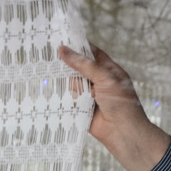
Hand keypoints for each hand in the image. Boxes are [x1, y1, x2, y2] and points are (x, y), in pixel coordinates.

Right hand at [59, 44, 169, 170]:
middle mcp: (98, 80)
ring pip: (72, 83)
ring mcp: (90, 94)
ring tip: (48, 72)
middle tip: (48, 54)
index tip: (62, 38)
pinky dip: (64, 96)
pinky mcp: (82, 107)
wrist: (123, 132)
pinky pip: (69, 98)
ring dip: (66, 82)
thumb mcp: (105, 78)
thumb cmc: (121, 103)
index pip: (91, 53)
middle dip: (67, 64)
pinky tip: (51, 89)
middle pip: (78, 67)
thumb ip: (84, 65)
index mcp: (108, 70)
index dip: (78, 46)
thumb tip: (64, 50)